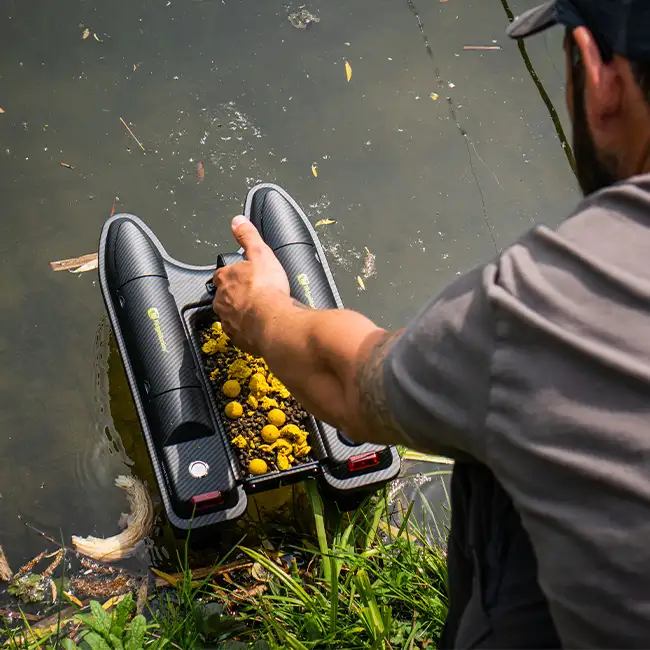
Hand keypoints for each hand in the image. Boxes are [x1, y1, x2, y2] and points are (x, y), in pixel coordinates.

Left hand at [212, 215, 289, 353]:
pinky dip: (248, 330)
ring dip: (241, 313)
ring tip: (258, 312)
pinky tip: (260, 327)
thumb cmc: (266, 289)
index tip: (243, 276)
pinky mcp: (237, 338)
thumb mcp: (260, 252)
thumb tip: (237, 221)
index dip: (233, 274)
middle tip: (253, 294)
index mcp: (225, 279)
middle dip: (236, 295)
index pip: (222, 274)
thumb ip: (248, 237)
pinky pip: (239, 332)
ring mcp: (228, 321)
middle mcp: (222, 300)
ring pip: (230, 315)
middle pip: (224, 296)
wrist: (272, 322)